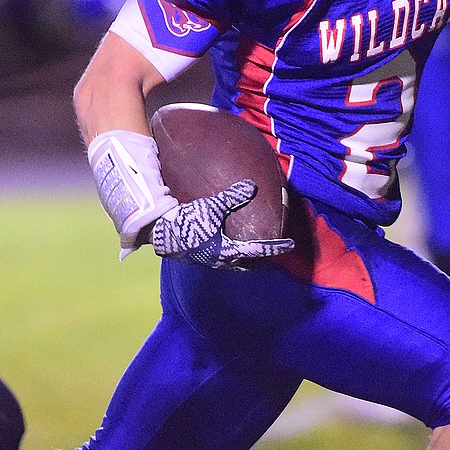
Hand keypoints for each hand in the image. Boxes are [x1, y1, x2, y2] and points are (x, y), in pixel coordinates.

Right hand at [151, 179, 293, 269]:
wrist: (159, 233)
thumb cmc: (186, 222)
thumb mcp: (211, 207)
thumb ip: (232, 197)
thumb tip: (252, 186)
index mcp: (227, 251)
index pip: (258, 250)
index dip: (276, 246)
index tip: (290, 244)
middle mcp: (221, 260)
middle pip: (247, 263)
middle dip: (260, 257)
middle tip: (271, 248)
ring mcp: (209, 260)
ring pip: (234, 262)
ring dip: (245, 255)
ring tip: (251, 245)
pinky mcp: (200, 256)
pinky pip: (222, 256)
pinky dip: (231, 250)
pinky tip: (225, 238)